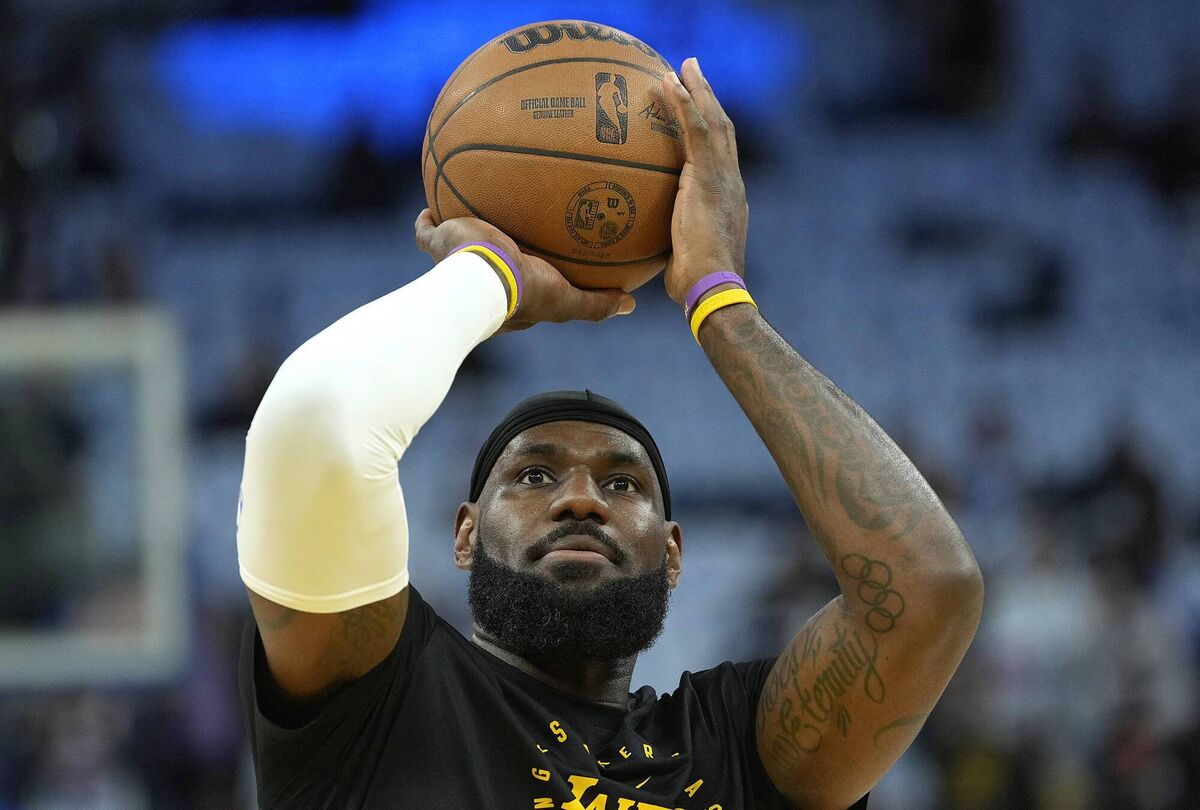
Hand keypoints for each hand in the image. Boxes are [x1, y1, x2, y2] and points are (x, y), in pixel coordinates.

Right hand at [414, 210, 635, 332]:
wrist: (482, 280)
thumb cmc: (525, 292)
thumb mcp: (566, 301)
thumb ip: (595, 304)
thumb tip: (631, 304)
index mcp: (510, 297)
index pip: (521, 286)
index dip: (529, 278)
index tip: (539, 265)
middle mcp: (480, 282)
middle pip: (486, 266)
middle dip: (492, 255)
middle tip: (504, 235)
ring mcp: (454, 265)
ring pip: (454, 249)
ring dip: (459, 234)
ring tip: (468, 214)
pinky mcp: (438, 245)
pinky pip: (426, 231)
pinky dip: (427, 221)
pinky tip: (432, 206)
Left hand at [660, 58, 749, 305]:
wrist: (712, 287)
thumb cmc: (693, 285)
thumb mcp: (678, 259)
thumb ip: (667, 246)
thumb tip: (638, 253)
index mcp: (726, 199)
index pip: (719, 156)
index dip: (710, 130)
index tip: (697, 111)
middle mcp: (731, 182)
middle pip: (721, 129)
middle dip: (708, 99)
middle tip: (692, 72)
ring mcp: (723, 177)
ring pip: (713, 121)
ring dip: (698, 90)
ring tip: (683, 66)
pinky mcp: (710, 176)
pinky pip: (697, 130)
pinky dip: (684, 103)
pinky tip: (668, 82)